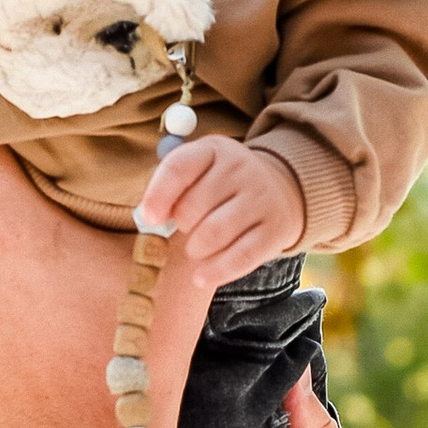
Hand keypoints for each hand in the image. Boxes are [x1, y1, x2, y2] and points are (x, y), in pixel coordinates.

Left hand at [137, 134, 305, 293]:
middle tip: (187, 228)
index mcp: (215, 150)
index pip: (179, 168)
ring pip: (215, 233)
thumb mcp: (199, 171)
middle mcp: (242, 169)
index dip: (158, 195)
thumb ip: (171, 187)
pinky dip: (217, 271)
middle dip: (181, 225)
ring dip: (196, 248)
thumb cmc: (222, 186)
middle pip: (194, 206)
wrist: (278, 191)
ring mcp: (262, 199)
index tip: (150, 218)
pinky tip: (201, 277)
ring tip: (196, 248)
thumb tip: (148, 216)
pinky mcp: (275, 231)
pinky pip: (241, 257)